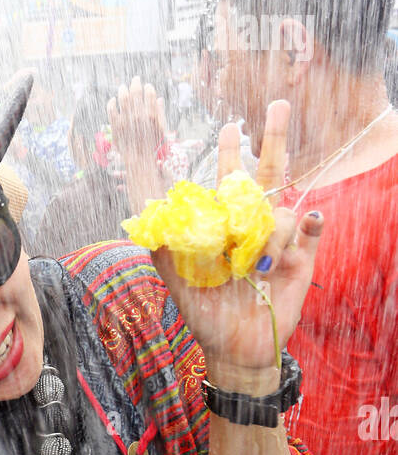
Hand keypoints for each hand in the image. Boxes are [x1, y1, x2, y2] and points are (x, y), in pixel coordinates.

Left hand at [107, 76, 167, 163]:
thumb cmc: (152, 144)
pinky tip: (114, 100)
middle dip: (136, 82)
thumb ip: (160, 113)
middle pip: (136, 91)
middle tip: (135, 80)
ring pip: (123, 96)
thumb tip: (159, 98)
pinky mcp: (116, 125)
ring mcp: (126, 119)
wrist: (139, 159)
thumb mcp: (161, 129)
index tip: (147, 87)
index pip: (149, 92)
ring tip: (123, 87)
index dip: (148, 87)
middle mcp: (139, 115)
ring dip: (123, 89)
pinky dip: (112, 102)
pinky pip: (111, 108)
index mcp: (151, 115)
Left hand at [151, 101, 324, 382]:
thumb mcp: (180, 285)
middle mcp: (255, 226)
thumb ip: (164, 252)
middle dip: (274, 138)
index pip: (230, 181)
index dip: (231, 153)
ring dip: (270, 234)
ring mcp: (282, 240)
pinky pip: (311, 231)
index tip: (229, 125)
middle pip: (268, 173)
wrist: (236, 350)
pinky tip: (306, 223)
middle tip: (279, 104)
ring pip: (281, 212)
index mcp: (227, 226)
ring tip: (259, 267)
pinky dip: (308, 225)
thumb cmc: (207, 316)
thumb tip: (144, 220)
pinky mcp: (303, 260)